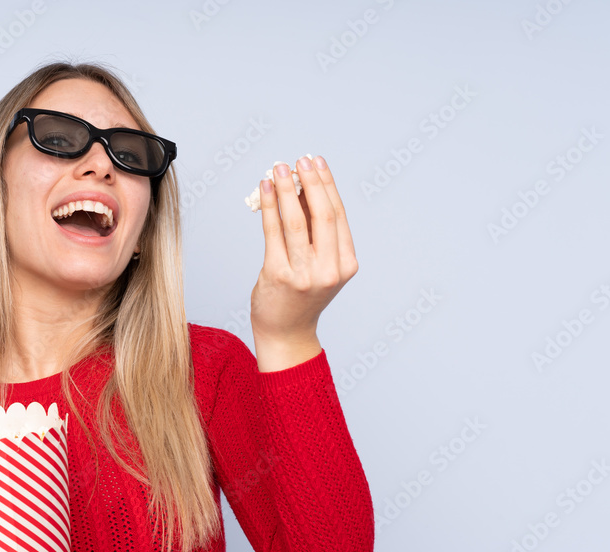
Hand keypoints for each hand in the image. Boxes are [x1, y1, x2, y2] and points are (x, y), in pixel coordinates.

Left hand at [251, 155, 357, 371]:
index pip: (338, 215)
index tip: (317, 163)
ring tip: (278, 169)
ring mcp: (304, 273)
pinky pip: (273, 232)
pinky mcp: (278, 275)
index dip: (327, 185)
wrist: (286, 333)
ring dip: (285, 189)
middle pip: (322, 214)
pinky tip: (263, 189)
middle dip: (310, 182)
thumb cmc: (301, 297)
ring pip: (296, 220)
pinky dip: (268, 207)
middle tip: (300, 160)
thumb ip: (315, 234)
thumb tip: (299, 189)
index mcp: (346, 264)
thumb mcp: (320, 266)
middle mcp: (329, 269)